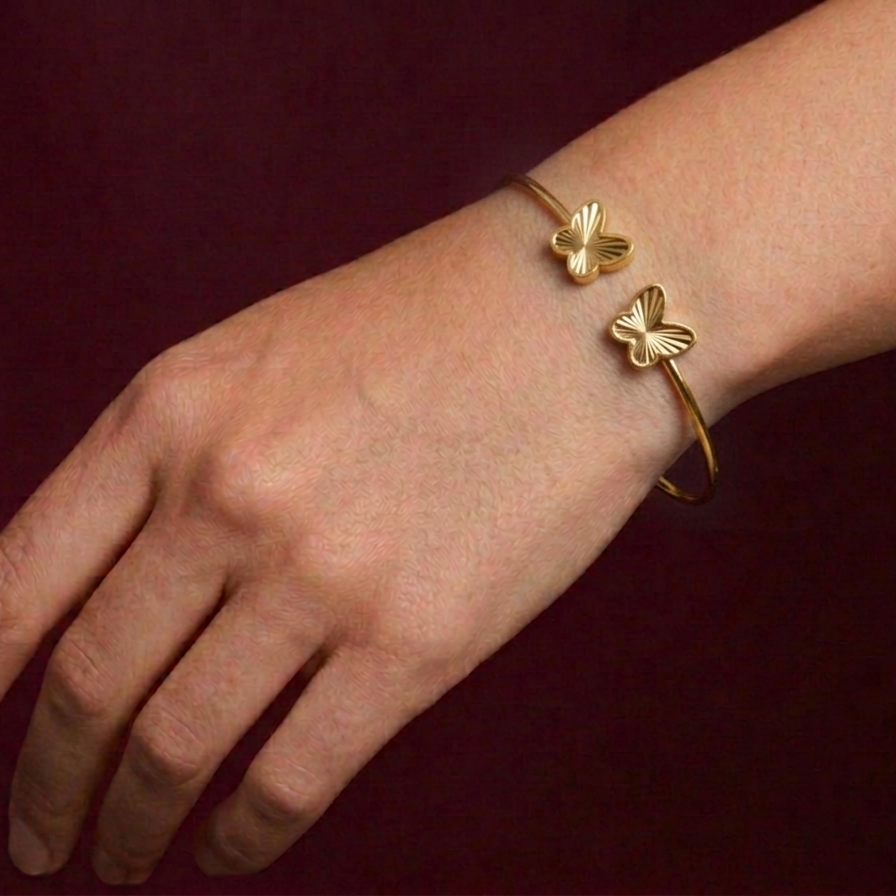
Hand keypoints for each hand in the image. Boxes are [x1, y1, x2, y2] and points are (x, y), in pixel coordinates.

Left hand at [1, 193, 670, 883]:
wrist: (578, 310)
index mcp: (168, 412)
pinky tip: (232, 846)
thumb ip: (178, 464)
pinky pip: (294, 773)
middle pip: (92, 684)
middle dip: (49, 782)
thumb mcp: (261, 358)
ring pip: (180, 745)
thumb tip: (123, 588)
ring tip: (126, 851)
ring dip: (137, 819)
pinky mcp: (420, 640)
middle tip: (41, 837)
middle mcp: (226, 497)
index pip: (17, 580)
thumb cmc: (426, 320)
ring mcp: (321, 575)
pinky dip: (247, 831)